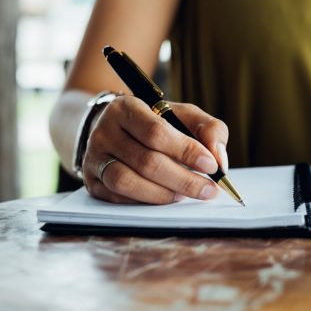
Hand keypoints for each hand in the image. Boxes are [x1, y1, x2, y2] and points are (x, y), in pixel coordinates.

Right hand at [82, 96, 228, 203]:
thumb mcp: (184, 116)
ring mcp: (94, 158)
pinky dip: (145, 202)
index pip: (156, 132)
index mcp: (126, 108)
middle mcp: (104, 132)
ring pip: (127, 182)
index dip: (186, 151)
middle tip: (208, 190)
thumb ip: (209, 130)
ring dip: (163, 194)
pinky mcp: (91, 182)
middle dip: (183, 179)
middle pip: (146, 161)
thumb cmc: (158, 123)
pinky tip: (166, 199)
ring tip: (185, 195)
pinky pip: (118, 198)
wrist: (118, 130)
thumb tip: (219, 159)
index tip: (211, 166)